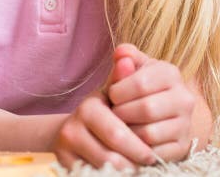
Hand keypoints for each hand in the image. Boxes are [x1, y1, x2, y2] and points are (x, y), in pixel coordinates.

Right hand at [51, 55, 155, 169]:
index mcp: (88, 107)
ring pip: (106, 170)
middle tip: (150, 163)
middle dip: (135, 162)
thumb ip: (125, 78)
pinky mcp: (64, 165)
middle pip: (113, 155)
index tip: (155, 149)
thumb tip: (126, 56)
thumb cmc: (107, 112)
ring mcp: (65, 148)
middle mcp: (72, 128)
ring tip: (139, 168)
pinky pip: (95, 176)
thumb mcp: (116, 93)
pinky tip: (124, 172)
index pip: (118, 131)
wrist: (76, 132)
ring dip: (128, 171)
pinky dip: (113, 176)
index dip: (141, 144)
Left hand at [107, 44, 198, 161]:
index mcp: (170, 73)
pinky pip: (154, 152)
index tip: (112, 94)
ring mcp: (186, 124)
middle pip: (146, 109)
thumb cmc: (136, 88)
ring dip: (128, 131)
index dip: (119, 91)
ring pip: (149, 133)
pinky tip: (131, 139)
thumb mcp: (130, 70)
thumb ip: (124, 59)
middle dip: (122, 112)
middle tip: (114, 112)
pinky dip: (137, 148)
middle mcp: (184, 98)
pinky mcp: (182, 147)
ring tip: (122, 124)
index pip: (140, 83)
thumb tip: (121, 54)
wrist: (157, 113)